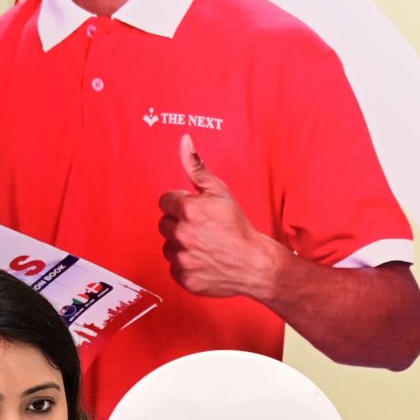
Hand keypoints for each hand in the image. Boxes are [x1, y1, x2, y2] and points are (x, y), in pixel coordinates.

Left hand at [159, 135, 282, 300]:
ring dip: (181, 245)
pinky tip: (203, 260)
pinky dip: (186, 265)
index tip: (195, 212)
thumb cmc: (239, 228)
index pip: (165, 201)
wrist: (255, 264)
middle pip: (164, 224)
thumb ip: (197, 167)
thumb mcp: (220, 191)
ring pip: (168, 246)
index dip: (180, 205)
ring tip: (204, 245)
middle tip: (202, 229)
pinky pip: (174, 268)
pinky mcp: (184, 277)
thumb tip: (184, 141)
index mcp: (187, 209)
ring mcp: (182, 257)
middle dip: (179, 224)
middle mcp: (181, 233)